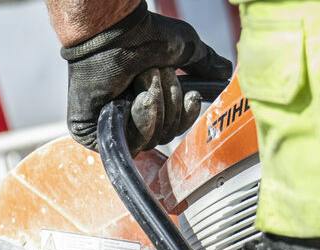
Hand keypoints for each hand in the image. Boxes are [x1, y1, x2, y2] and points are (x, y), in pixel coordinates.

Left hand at [61, 3, 233, 151]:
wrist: (118, 33)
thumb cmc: (145, 35)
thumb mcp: (184, 51)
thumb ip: (204, 65)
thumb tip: (225, 72)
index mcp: (147, 103)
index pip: (172, 129)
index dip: (185, 117)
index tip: (192, 96)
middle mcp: (128, 117)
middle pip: (163, 137)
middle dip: (169, 106)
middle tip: (159, 75)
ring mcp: (111, 126)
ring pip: (148, 141)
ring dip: (155, 107)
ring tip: (144, 78)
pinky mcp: (93, 133)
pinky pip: (128, 144)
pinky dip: (140, 121)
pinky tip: (137, 97)